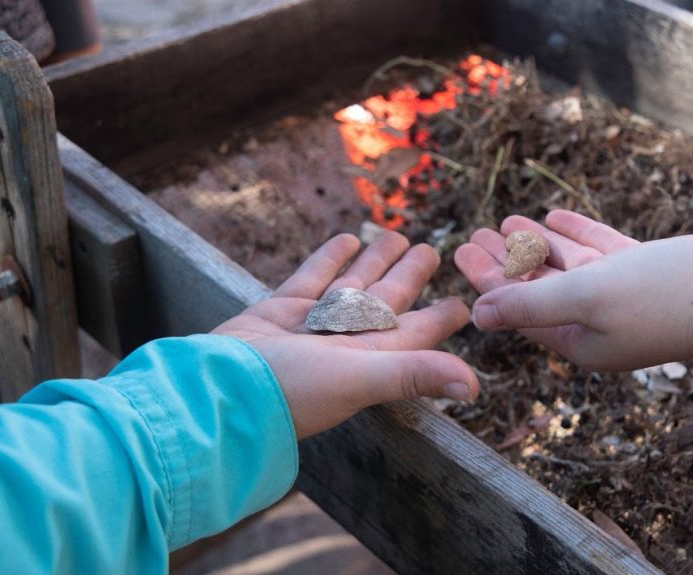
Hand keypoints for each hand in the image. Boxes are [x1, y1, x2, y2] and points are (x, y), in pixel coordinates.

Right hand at [214, 232, 478, 438]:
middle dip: (410, 277)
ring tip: (397, 236)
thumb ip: (414, 375)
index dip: (441, 318)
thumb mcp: (360, 379)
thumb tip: (474, 388)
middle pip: (388, 302)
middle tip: (433, 249)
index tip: (464, 303)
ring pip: (352, 286)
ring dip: (374, 261)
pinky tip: (345, 239)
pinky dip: (328, 259)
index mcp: (371, 360)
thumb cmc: (290, 392)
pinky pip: (311, 279)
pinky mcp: (279, 311)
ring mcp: (311, 326)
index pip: (416, 334)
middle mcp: (345, 343)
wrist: (218, 388)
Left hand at [455, 210, 692, 370]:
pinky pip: (602, 254)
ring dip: (537, 245)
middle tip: (475, 232)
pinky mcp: (650, 275)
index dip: (487, 279)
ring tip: (507, 220)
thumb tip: (478, 317)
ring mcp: (627, 300)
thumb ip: (532, 304)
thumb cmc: (668, 296)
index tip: (460, 248)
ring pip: (569, 269)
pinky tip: (554, 215)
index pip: (519, 309)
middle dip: (506, 261)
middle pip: (539, 289)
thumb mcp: (588, 298)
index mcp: (580, 341)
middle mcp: (600, 325)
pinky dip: (576, 236)